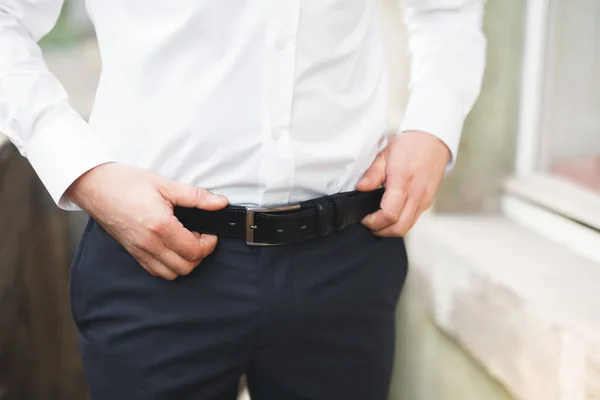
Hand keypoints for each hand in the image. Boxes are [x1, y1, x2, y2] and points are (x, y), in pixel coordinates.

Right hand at [67, 163, 228, 279]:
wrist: (95, 186)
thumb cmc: (126, 182)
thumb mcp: (166, 184)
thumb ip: (196, 196)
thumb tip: (220, 203)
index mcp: (160, 226)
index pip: (194, 250)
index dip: (209, 244)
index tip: (210, 234)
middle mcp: (149, 243)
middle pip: (185, 267)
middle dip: (200, 255)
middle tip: (201, 238)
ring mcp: (139, 251)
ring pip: (171, 274)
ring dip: (185, 263)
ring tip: (186, 242)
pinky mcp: (132, 253)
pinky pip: (155, 271)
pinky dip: (169, 266)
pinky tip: (171, 248)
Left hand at [356, 131, 449, 236]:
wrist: (433, 141)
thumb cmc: (409, 146)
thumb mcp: (385, 155)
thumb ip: (372, 174)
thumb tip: (361, 188)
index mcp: (403, 181)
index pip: (389, 214)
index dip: (374, 222)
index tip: (364, 218)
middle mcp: (416, 194)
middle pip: (399, 227)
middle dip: (381, 231)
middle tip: (369, 224)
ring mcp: (424, 200)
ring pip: (407, 227)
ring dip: (391, 230)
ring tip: (378, 221)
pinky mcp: (427, 202)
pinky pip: (413, 220)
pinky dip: (400, 223)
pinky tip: (390, 215)